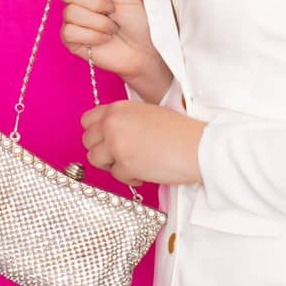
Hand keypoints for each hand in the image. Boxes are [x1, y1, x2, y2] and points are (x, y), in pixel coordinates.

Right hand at [53, 0, 173, 94]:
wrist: (146, 49)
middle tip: (112, 10)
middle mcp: (76, 1)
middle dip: (95, 1)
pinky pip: (70, 31)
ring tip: (113, 28)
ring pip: (71, 13)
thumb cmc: (137, 19)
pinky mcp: (71, 40)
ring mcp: (71, 21)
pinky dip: (93, 35)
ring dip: (99, 22)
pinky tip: (104, 39)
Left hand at [79, 100, 207, 187]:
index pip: (88, 120)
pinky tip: (145, 171)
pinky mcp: (125, 165)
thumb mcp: (147, 113)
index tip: (105, 140)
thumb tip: (108, 134)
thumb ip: (124, 120)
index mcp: (119, 108)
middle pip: (87, 141)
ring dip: (112, 164)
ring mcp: (116, 145)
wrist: (198, 145)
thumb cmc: (180, 130)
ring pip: (96, 160)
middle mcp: (112, 124)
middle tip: (120, 154)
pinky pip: (116, 176)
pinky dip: (129, 177)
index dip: (96, 132)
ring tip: (133, 163)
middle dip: (102, 150)